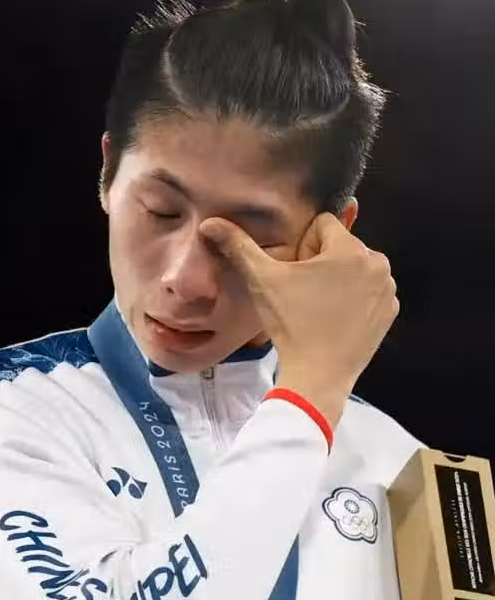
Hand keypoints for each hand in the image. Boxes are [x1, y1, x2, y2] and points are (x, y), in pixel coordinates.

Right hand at [199, 213, 399, 426]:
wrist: (317, 377)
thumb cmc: (291, 324)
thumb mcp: (262, 280)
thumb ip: (239, 246)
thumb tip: (210, 222)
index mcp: (352, 249)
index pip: (322, 226)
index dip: (302, 248)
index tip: (295, 275)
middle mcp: (378, 264)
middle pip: (339, 246)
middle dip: (320, 262)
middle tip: (303, 293)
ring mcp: (388, 290)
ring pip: (354, 268)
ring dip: (338, 279)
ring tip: (318, 307)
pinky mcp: (390, 312)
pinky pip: (368, 291)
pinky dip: (354, 298)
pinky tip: (336, 318)